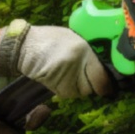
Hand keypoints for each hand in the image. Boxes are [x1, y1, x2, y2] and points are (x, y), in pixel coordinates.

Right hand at [0, 19, 114, 98]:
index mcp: (83, 50)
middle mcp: (77, 65)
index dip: (107, 83)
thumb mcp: (74, 40)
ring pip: (83, 92)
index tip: (110, 84)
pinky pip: (71, 93)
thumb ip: (89, 53)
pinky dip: (69, 88)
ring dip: (80, 86)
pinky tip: (61, 76)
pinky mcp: (57, 88)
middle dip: (93, 84)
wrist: (24, 47)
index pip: (103, 76)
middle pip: (94, 87)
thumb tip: (105, 67)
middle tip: (86, 74)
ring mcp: (66, 78)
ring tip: (70, 72)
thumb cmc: (51, 40)